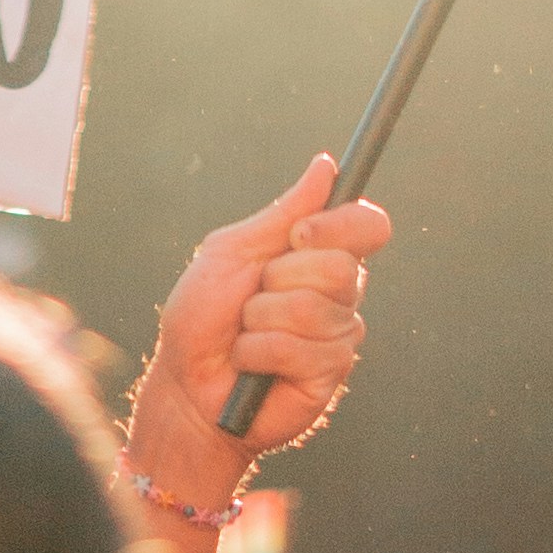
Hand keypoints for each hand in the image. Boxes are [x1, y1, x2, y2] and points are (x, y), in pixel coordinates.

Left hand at [130, 155, 392, 493]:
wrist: (186, 385)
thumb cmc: (203, 315)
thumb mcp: (234, 252)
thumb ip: (283, 213)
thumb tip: (326, 166)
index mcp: (320, 254)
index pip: (367, 227)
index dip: (342, 225)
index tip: (299, 235)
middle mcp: (338, 293)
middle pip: (340, 267)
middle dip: (281, 278)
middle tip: (254, 295)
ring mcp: (337, 336)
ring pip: (313, 309)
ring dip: (262, 319)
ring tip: (246, 334)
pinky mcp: (328, 376)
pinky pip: (300, 350)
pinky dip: (260, 352)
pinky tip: (251, 365)